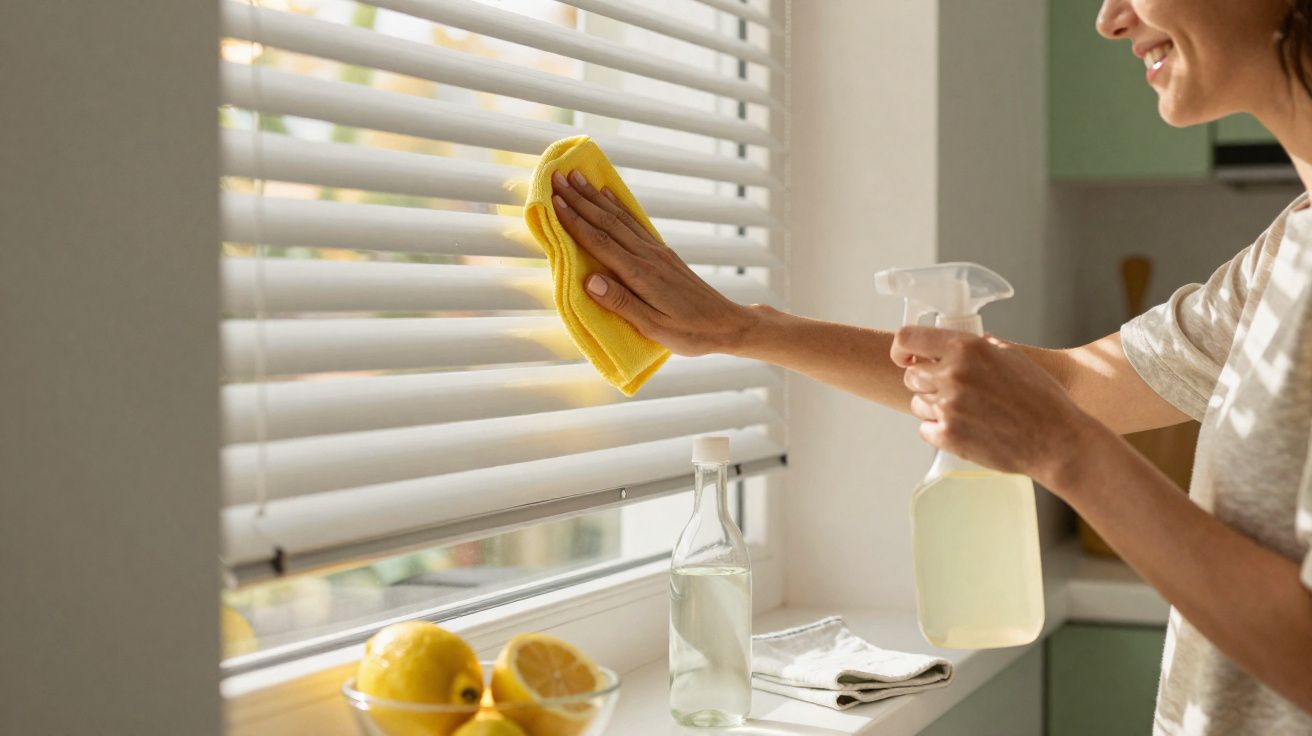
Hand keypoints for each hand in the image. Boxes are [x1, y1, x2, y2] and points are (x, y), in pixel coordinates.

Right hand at [550, 170, 759, 355]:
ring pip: (620, 218)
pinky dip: (618, 206)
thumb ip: (621, 304)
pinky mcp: (663, 253)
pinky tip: (608, 195)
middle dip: (579, 200)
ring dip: (594, 197)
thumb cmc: (690, 333)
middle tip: (556, 178)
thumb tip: (590, 280)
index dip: (576, 222)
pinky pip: (635, 223)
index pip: (601, 243)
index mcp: (641, 275)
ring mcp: (657, 251)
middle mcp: (648, 256)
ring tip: (576, 178)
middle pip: (607, 222)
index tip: (554, 202)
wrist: (726, 323)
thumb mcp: (654, 328)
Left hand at [891, 326, 1096, 486]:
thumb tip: (970, 342)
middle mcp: (952, 375)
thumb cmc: (1042, 399)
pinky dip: (940, 431)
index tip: (905, 358)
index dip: (902, 349)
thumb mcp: (1015, 358)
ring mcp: (948, 407)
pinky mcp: (947, 436)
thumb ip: (985, 347)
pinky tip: (966, 429)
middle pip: (911, 375)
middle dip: (925, 381)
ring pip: (918, 403)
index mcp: (966, 349)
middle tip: (951, 390)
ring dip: (934, 407)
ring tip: (967, 412)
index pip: (907, 338)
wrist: (1057, 441)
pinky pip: (926, 429)